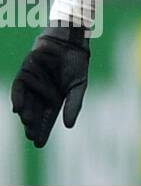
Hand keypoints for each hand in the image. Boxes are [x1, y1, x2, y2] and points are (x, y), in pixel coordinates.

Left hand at [11, 23, 89, 147]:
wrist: (69, 41)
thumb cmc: (77, 62)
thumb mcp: (79, 86)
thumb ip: (73, 104)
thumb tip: (68, 126)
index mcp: (55, 99)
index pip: (47, 118)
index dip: (43, 131)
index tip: (39, 144)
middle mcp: (41, 94)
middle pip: (34, 114)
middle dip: (32, 126)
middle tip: (31, 136)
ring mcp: (32, 84)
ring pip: (26, 104)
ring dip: (26, 115)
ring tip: (28, 124)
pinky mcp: (24, 73)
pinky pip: (18, 88)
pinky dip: (17, 98)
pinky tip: (18, 109)